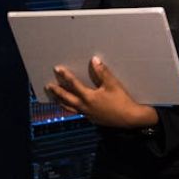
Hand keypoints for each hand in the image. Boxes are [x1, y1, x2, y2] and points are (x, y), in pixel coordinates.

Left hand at [44, 57, 158, 128]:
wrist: (130, 119)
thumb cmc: (122, 101)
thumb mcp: (113, 84)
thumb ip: (102, 72)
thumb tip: (94, 60)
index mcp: (88, 97)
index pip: (73, 84)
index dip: (65, 76)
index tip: (57, 69)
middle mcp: (85, 107)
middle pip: (67, 98)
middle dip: (57, 91)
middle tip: (48, 86)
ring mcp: (88, 114)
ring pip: (70, 108)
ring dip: (61, 102)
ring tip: (55, 98)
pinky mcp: (92, 119)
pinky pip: (78, 112)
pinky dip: (71, 108)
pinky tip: (71, 106)